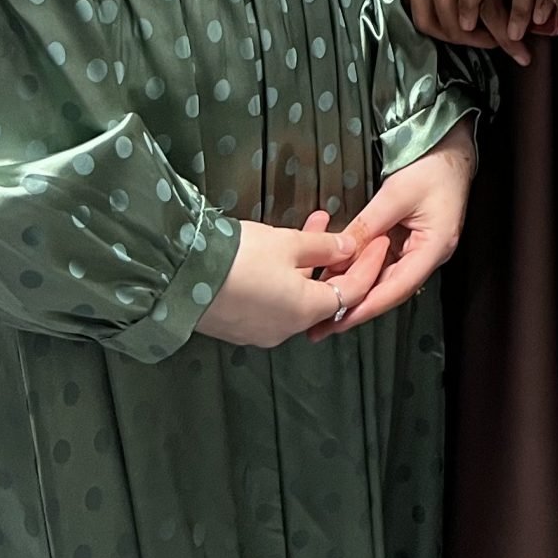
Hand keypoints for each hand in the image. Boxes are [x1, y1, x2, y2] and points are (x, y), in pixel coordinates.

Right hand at [195, 217, 357, 349]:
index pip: (353, 291)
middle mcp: (286, 329)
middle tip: (345, 232)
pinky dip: (286, 277)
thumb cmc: (238, 260)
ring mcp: (260, 330)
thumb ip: (324, 246)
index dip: (368, 264)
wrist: (180, 278)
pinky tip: (281, 249)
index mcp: (305, 311)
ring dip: (310, 264)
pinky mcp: (239, 325)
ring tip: (312, 227)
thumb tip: (348, 248)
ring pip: (298, 296)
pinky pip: (274, 301)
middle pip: (326, 296)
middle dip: (337, 261)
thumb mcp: (288, 243)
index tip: (377, 241)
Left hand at [315, 119, 476, 337]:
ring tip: (326, 306)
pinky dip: (363, 271)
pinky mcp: (412, 241)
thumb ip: (367, 226)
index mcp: (434, 248)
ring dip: (358, 291)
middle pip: (391, 290)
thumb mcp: (395, 194)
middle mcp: (429, 255)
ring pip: (386, 279)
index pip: (397, 288)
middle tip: (323, 324)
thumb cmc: (432, 166)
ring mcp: (421, 249)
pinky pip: (386, 263)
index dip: (366, 306)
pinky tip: (341, 277)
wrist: (451, 148)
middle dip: (357, 306)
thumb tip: (340, 253)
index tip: (339, 319)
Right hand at [398, 0, 508, 53]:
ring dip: (470, 40)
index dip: (514, 26)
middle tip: (519, 53)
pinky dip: (442, 30)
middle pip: (473, 16)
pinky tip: (460, 34)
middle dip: (499, 40)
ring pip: (446, 22)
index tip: (532, 43)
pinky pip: (422, 15)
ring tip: (492, 43)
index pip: (494, 1)